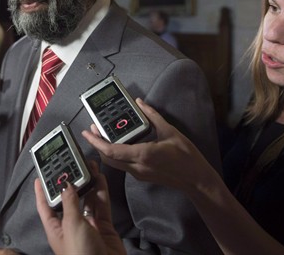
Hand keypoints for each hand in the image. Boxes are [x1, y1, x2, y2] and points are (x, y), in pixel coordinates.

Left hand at [35, 161, 125, 254]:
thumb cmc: (81, 252)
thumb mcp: (71, 225)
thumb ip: (70, 202)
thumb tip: (66, 184)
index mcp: (55, 228)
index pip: (45, 206)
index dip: (41, 191)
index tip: (39, 176)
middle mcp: (70, 226)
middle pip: (68, 200)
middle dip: (70, 183)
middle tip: (71, 164)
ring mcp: (88, 226)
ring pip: (86, 200)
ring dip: (88, 183)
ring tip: (89, 166)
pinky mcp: (103, 227)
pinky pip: (101, 205)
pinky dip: (101, 191)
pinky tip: (100, 178)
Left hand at [82, 98, 213, 193]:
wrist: (196, 180)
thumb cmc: (187, 157)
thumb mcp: (170, 132)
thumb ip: (153, 116)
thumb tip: (140, 103)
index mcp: (142, 155)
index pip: (112, 151)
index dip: (96, 142)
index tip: (87, 132)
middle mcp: (137, 167)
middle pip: (108, 158)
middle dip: (97, 144)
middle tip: (93, 129)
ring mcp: (138, 174)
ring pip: (114, 163)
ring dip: (105, 149)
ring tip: (103, 133)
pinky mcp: (142, 176)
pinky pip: (123, 165)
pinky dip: (115, 154)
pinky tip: (118, 143)